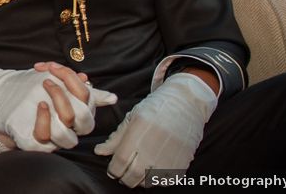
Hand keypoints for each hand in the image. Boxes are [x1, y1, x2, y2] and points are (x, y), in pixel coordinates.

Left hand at [0, 63, 116, 151]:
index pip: (88, 99)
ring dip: (59, 104)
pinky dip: (45, 120)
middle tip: (48, 78)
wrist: (1, 106)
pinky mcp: (37, 146)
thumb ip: (67, 82)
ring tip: (44, 86)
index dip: (72, 80)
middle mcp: (69, 130)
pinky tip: (40, 105)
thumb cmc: (29, 95)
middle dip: (68, 92)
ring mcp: (54, 141)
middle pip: (84, 118)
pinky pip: (46, 139)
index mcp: (76, 114)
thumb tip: (87, 78)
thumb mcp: (48, 83)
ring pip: (67, 134)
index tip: (51, 66)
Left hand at [94, 73, 216, 186]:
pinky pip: (165, 181)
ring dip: (140, 180)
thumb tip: (99, 152)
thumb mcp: (132, 118)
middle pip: (133, 176)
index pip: (120, 162)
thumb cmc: (156, 108)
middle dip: (124, 178)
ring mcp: (169, 158)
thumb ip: (115, 138)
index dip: (113, 170)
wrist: (186, 103)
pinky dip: (156, 179)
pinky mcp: (182, 163)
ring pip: (148, 181)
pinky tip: (153, 169)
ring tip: (138, 170)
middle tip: (123, 172)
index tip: (112, 170)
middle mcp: (153, 149)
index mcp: (138, 135)